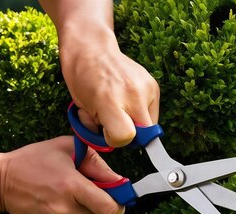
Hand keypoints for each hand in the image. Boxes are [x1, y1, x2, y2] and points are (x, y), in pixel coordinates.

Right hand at [0, 136, 124, 213]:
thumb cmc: (34, 159)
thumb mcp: (67, 148)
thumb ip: (97, 163)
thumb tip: (118, 180)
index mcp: (72, 186)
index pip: (110, 209)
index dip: (120, 203)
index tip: (119, 192)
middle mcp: (66, 208)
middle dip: (106, 202)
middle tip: (94, 186)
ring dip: (91, 207)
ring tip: (73, 190)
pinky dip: (77, 212)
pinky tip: (62, 198)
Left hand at [59, 29, 159, 147]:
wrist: (92, 49)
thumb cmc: (82, 79)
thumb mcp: (82, 109)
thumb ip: (101, 128)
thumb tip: (117, 142)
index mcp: (108, 100)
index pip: (125, 136)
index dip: (116, 140)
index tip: (108, 133)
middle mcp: (131, 93)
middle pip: (143, 133)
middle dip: (131, 134)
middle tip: (117, 123)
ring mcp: (146, 88)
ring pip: (150, 124)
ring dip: (137, 122)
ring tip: (122, 107)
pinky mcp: (154, 85)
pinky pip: (152, 111)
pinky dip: (141, 111)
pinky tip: (128, 99)